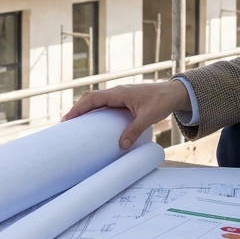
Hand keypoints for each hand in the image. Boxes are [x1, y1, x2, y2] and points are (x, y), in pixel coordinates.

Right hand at [63, 80, 191, 149]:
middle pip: (91, 98)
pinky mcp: (124, 100)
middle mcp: (116, 92)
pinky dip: (96, 110)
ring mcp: (119, 95)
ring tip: (76, 124)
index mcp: (119, 93)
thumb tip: (121, 146)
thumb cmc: (161, 101)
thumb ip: (134, 131)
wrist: (173, 93)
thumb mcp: (147, 118)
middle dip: (77, 109)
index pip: (92, 98)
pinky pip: (105, 103)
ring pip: (97, 100)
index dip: (78, 108)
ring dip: (86, 110)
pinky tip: (94, 121)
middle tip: (66, 124)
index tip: (67, 119)